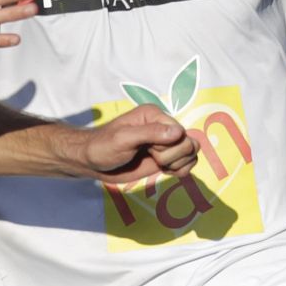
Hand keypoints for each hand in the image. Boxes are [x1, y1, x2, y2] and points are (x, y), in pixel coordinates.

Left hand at [84, 104, 199, 183]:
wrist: (93, 162)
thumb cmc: (103, 147)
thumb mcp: (123, 139)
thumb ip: (150, 133)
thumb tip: (179, 132)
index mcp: (155, 115)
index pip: (181, 133)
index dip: (167, 148)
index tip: (148, 150)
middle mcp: (164, 126)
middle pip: (190, 144)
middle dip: (172, 157)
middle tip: (151, 156)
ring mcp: (166, 143)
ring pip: (192, 154)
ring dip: (178, 164)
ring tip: (158, 164)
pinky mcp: (166, 157)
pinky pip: (188, 163)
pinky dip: (179, 170)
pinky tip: (163, 170)